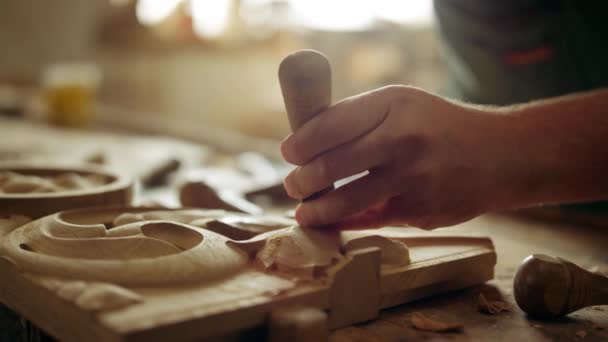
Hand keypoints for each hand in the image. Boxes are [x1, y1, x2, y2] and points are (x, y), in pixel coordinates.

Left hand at [281, 85, 517, 228]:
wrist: (502, 155)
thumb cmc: (440, 127)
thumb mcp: (403, 104)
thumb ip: (359, 118)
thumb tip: (306, 141)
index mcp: (394, 105)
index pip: (330, 125)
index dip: (300, 143)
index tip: (288, 154)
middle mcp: (403, 140)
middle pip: (332, 165)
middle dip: (301, 181)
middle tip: (292, 185)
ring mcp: (414, 179)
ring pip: (348, 200)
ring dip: (317, 210)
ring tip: (302, 212)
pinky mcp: (423, 211)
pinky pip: (373, 220)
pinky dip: (347, 222)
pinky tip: (331, 223)